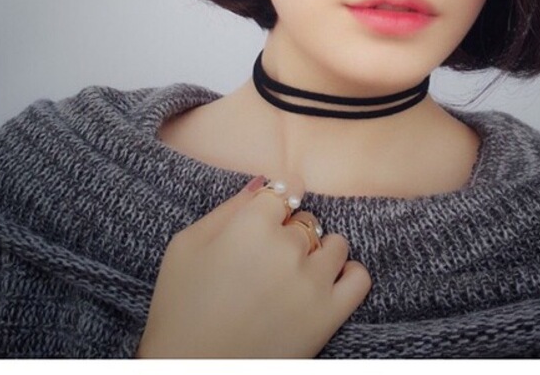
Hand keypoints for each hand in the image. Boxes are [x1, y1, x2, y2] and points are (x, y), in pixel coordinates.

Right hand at [137, 175, 371, 357]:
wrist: (190, 373)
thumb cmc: (180, 309)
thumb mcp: (186, 245)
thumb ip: (228, 207)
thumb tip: (264, 183)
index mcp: (251, 224)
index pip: (285, 190)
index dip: (274, 206)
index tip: (267, 220)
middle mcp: (287, 247)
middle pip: (306, 220)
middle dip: (288, 234)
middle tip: (264, 263)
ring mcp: (312, 281)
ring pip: (335, 244)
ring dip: (318, 252)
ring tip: (294, 274)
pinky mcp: (328, 315)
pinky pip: (359, 278)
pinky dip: (347, 276)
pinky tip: (324, 284)